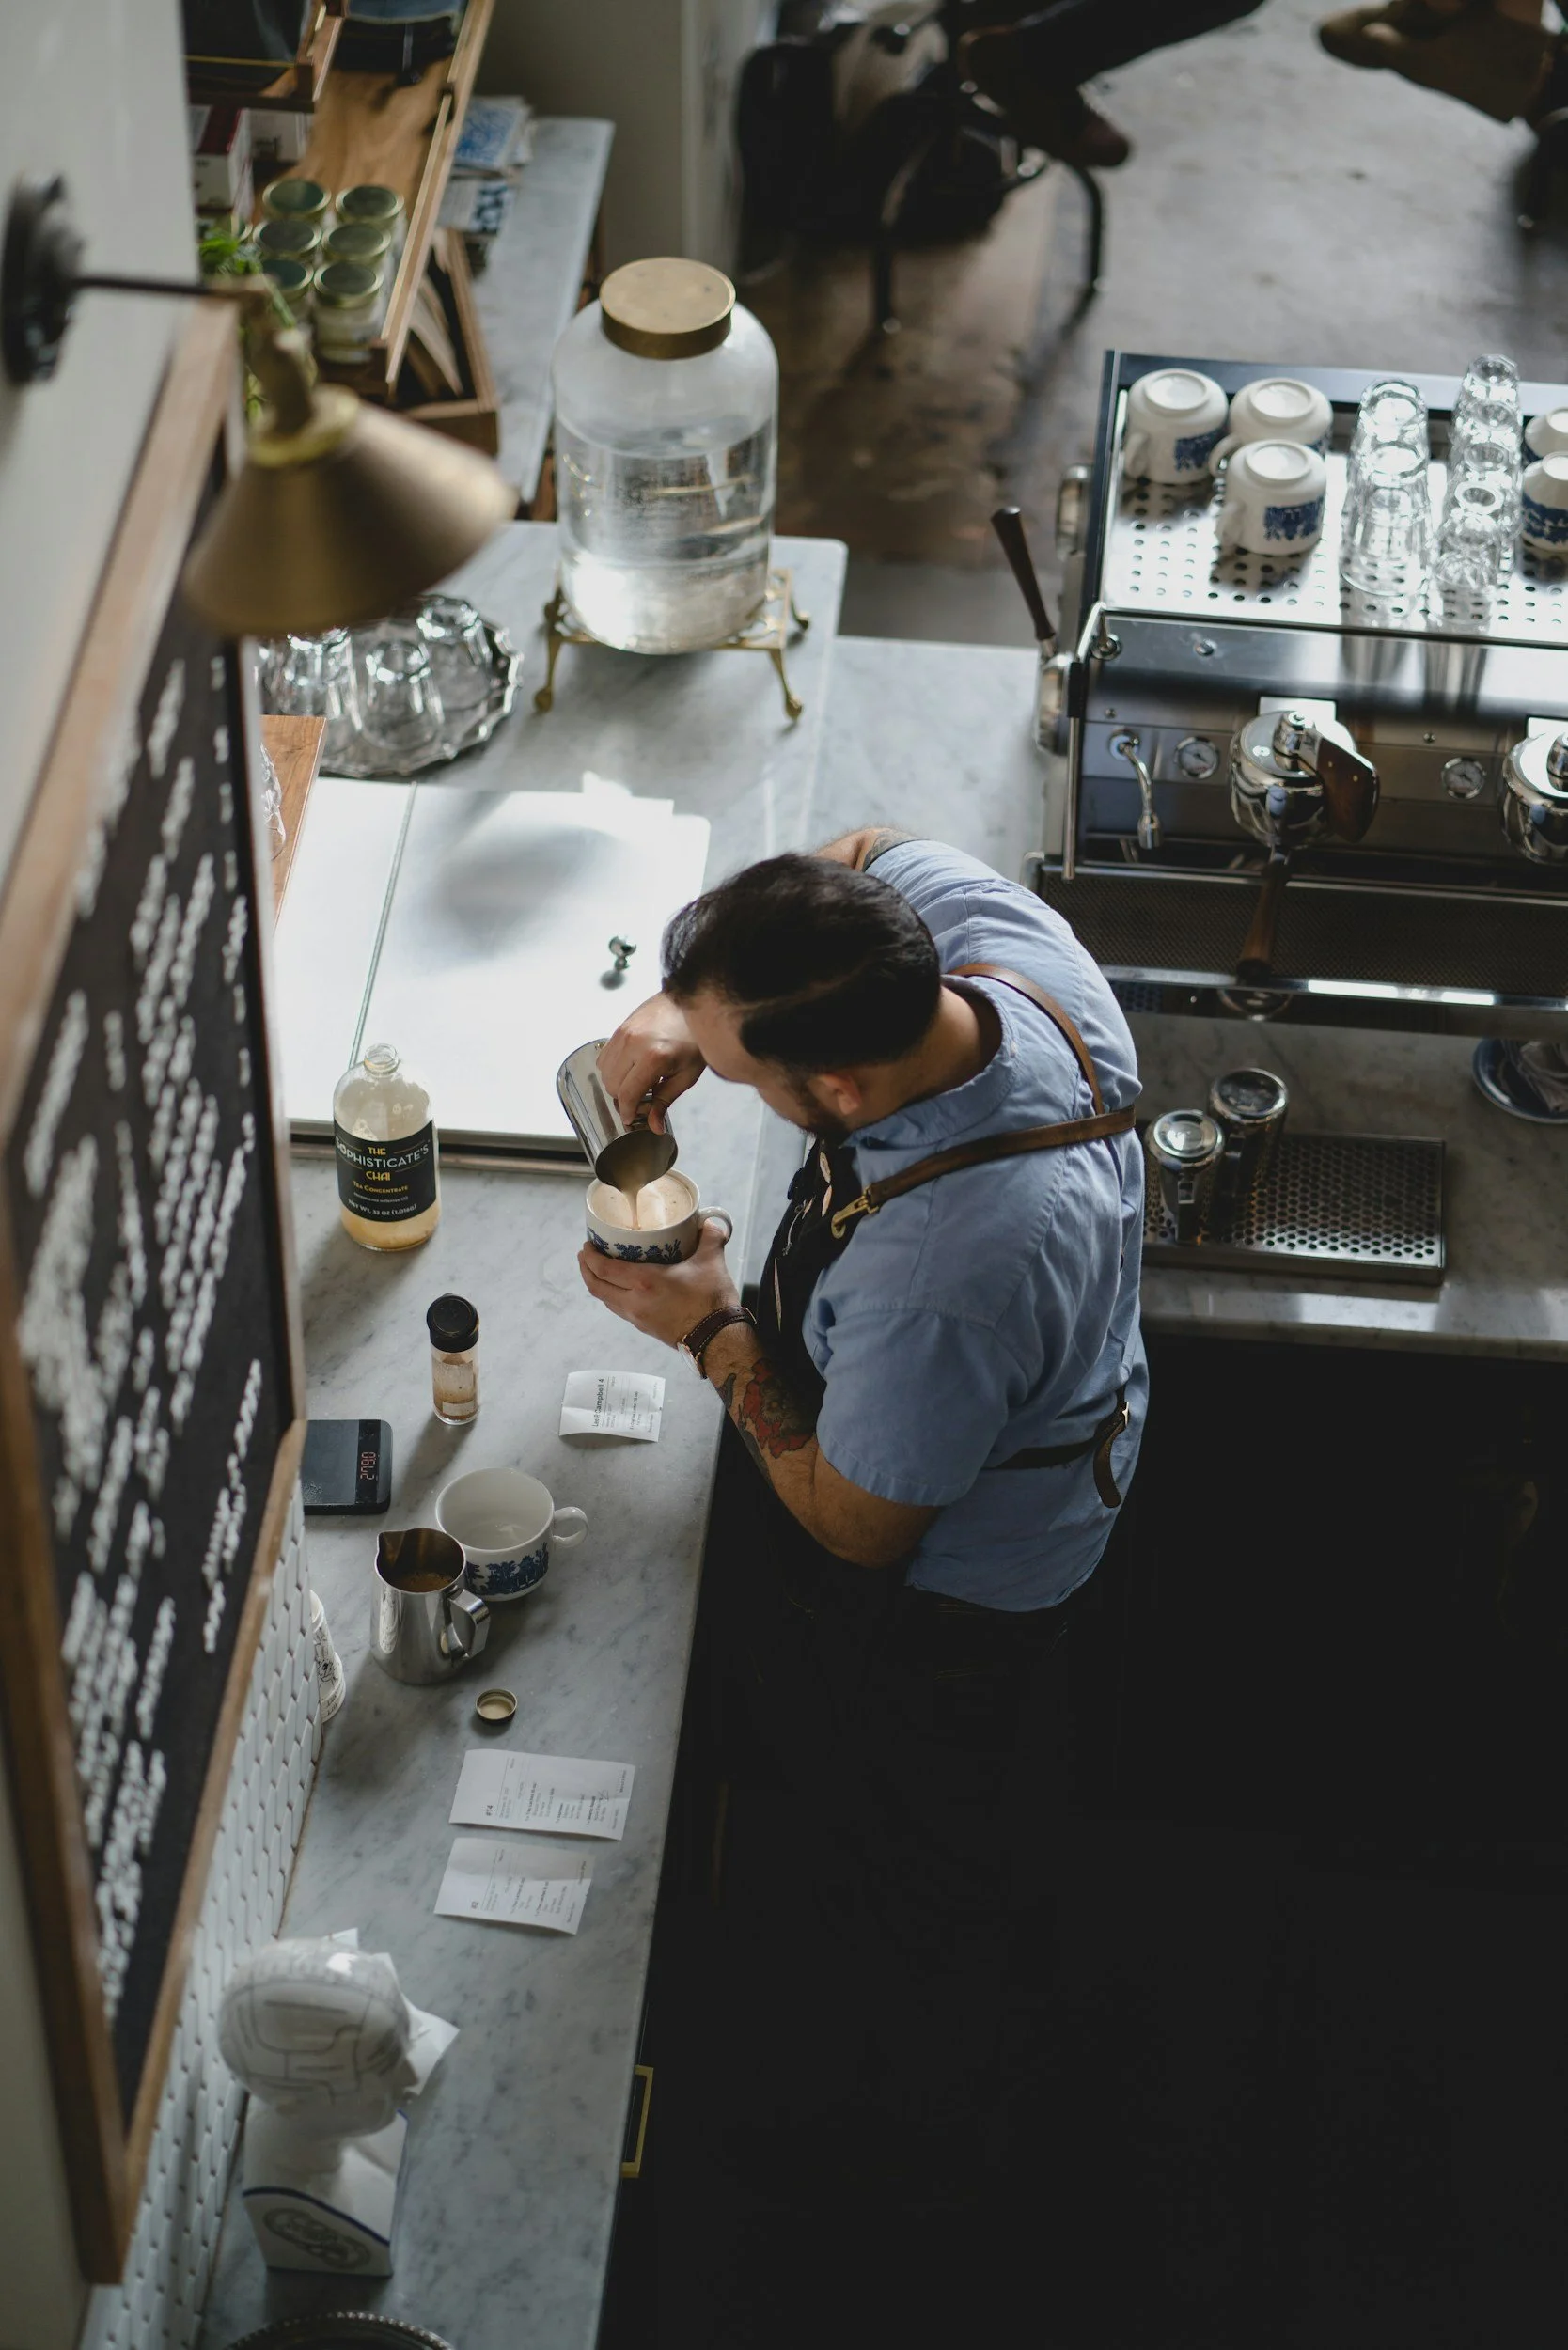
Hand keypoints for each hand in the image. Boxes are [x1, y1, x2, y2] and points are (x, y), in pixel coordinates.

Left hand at [577, 1220, 738, 1350]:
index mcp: (644, 1282)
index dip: (590, 1257)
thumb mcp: (711, 1262)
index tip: (587, 1245)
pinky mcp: (645, 1328)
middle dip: (586, 1270)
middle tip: (585, 1255)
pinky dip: (612, 1296)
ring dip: (598, 1284)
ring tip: (599, 1270)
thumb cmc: (711, 1302)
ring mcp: (638, 1318)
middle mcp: (634, 1302)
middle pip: (596, 1287)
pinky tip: (621, 1289)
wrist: (718, 1339)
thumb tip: (710, 1222)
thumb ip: (710, 1237)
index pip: (604, 1269)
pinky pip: (619, 1309)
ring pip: (606, 1300)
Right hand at [598, 993, 704, 1132]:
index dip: (627, 1112)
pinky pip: (604, 1056)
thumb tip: (653, 1126)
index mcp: (654, 1057)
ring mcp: (624, 1033)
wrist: (690, 1004)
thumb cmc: (693, 1038)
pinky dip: (613, 1067)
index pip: (627, 1094)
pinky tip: (631, 1068)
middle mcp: (634, 1044)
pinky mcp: (620, 1027)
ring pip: (604, 1072)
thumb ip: (665, 1101)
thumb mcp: (686, 1075)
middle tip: (641, 1100)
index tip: (630, 1119)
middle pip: (612, 1085)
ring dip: (617, 1083)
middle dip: (623, 1098)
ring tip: (637, 1082)